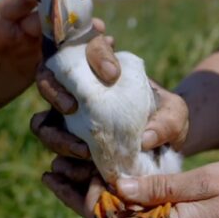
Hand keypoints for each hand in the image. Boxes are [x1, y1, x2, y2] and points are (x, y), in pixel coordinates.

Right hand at [31, 38, 188, 157]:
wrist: (161, 144)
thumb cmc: (165, 120)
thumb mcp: (175, 116)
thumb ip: (168, 121)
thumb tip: (144, 139)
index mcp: (105, 70)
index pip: (91, 47)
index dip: (95, 54)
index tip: (112, 73)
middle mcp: (80, 90)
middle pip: (47, 79)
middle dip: (54, 91)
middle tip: (73, 107)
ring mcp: (69, 119)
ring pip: (43, 123)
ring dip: (56, 136)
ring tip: (83, 151)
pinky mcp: (69, 146)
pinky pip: (53, 154)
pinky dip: (63, 161)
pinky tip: (83, 170)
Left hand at [43, 157, 218, 217]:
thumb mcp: (204, 183)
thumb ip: (161, 187)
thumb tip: (119, 183)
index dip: (94, 208)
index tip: (93, 176)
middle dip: (79, 201)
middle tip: (53, 173)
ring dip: (94, 198)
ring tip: (66, 173)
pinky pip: (136, 217)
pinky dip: (118, 199)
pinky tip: (107, 180)